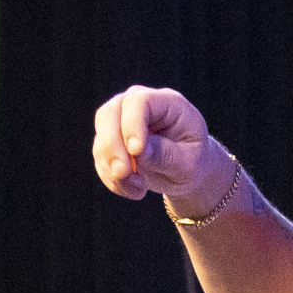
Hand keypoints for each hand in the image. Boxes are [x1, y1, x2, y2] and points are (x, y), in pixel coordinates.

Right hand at [90, 85, 229, 205]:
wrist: (184, 170)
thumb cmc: (192, 161)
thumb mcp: (188, 162)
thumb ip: (165, 154)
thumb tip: (139, 152)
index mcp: (166, 102)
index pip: (139, 102)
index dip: (132, 124)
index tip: (136, 151)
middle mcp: (139, 105)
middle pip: (109, 113)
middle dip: (112, 146)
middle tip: (123, 174)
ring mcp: (121, 121)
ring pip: (101, 139)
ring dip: (114, 170)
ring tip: (139, 189)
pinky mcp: (110, 141)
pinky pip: (100, 159)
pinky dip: (112, 179)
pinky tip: (133, 190)